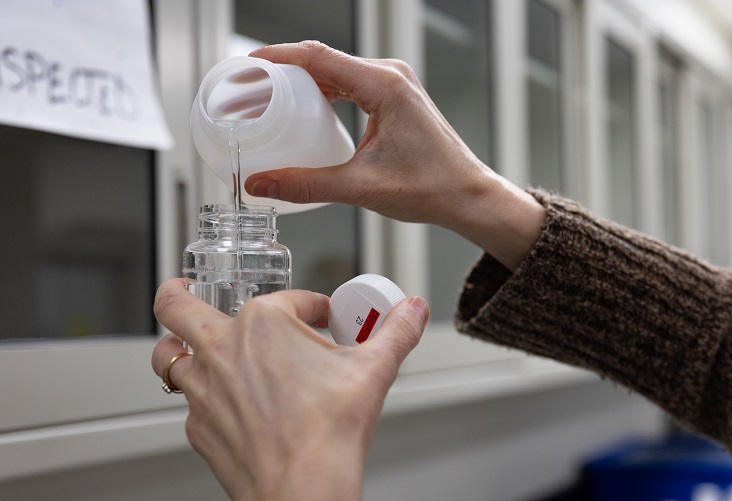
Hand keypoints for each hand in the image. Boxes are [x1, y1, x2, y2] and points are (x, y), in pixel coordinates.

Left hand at [151, 279, 428, 500]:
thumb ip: (396, 332)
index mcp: (264, 323)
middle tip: (182, 288)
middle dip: (176, 293)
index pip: (288, 299)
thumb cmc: (328, 430)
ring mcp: (203, 388)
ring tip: (187, 344)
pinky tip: (225, 404)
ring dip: (177, 346)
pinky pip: (189, 401)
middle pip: (177, 306)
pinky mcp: (198, 425)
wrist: (301, 487)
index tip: (324, 319)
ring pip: (168, 354)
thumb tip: (412, 310)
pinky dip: (203, 396)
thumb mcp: (374, 370)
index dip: (312, 306)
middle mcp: (223, 348)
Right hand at [245, 41, 545, 270]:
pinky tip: (307, 109)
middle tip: (252, 89)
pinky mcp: (396, 97)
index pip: (318, 56)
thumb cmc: (432, 187)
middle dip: (284, 71)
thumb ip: (307, 184)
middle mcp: (391, 76)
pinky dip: (325, 92)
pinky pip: (351, 83)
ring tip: (272, 98)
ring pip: (337, 70)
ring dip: (304, 81)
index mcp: (385, 85)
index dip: (277, 57)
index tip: (248, 65)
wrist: (466, 195)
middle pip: (324, 59)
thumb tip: (262, 182)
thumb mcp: (361, 187)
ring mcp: (395, 84)